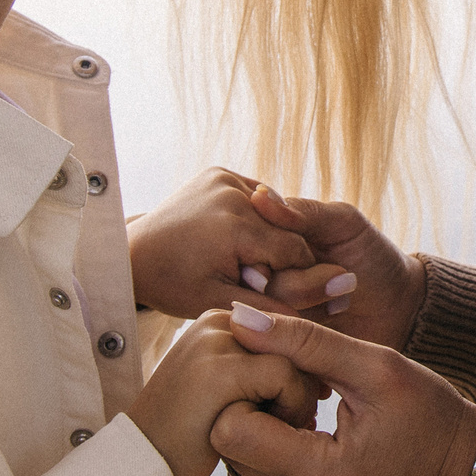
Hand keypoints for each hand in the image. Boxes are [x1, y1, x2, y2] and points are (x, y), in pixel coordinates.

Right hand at [127, 310, 320, 475]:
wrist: (143, 466)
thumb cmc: (191, 437)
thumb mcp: (230, 394)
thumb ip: (263, 374)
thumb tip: (322, 376)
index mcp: (221, 322)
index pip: (289, 334)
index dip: (303, 374)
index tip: (302, 410)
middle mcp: (219, 322)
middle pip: (296, 342)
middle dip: (303, 386)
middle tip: (295, 424)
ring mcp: (217, 342)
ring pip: (296, 358)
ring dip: (299, 400)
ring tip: (280, 430)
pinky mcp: (220, 369)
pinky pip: (285, 376)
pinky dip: (290, 408)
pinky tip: (271, 434)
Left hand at [129, 168, 350, 319]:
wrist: (133, 254)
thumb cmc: (175, 285)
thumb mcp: (224, 303)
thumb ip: (280, 303)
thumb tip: (343, 289)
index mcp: (236, 226)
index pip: (295, 253)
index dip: (294, 277)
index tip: (283, 294)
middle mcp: (233, 193)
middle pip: (286, 231)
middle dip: (281, 259)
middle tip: (259, 280)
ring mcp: (225, 178)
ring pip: (274, 215)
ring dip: (269, 237)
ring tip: (247, 260)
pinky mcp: (219, 172)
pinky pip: (256, 199)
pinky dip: (256, 219)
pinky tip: (240, 240)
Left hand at [208, 307, 475, 475]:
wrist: (467, 475)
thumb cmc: (429, 413)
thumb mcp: (376, 366)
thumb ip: (304, 341)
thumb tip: (240, 318)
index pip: (230, 429)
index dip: (250, 390)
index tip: (287, 375)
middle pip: (227, 450)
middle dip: (251, 411)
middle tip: (296, 390)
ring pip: (236, 468)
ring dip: (258, 434)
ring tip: (305, 413)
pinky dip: (270, 456)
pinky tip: (305, 436)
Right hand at [243, 185, 426, 352]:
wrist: (400, 308)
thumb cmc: (373, 256)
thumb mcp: (344, 224)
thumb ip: (303, 212)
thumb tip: (258, 196)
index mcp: (269, 243)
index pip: (245, 242)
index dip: (272, 249)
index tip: (308, 254)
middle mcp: (263, 278)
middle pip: (251, 280)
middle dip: (297, 281)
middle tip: (342, 278)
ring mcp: (271, 312)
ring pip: (262, 310)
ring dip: (309, 301)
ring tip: (345, 296)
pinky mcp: (283, 344)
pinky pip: (276, 339)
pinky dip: (307, 330)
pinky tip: (336, 315)